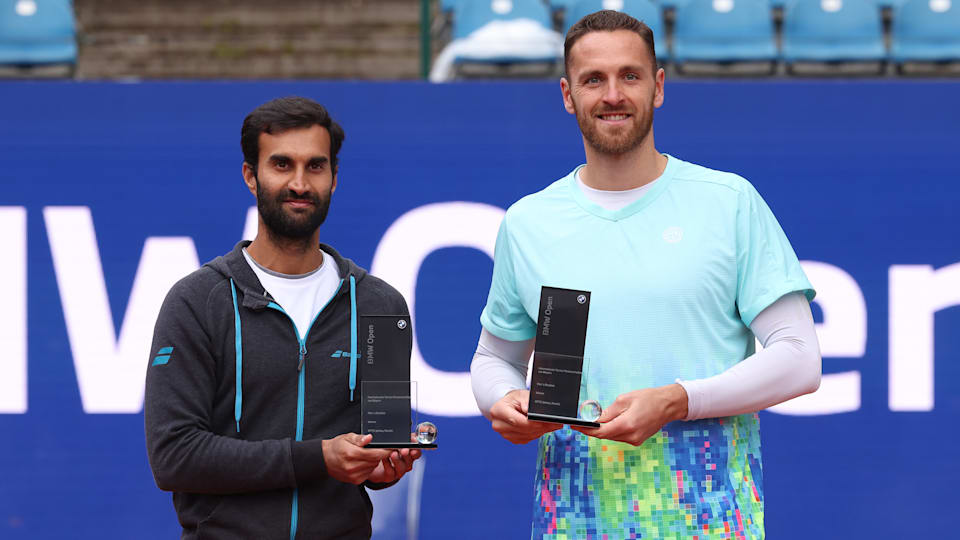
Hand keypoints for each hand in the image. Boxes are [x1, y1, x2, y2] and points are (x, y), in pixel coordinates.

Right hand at [322, 433, 393, 484]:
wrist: (324, 459)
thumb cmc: (337, 446)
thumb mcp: (347, 437)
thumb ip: (359, 438)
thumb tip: (370, 438)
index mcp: (351, 453)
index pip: (375, 453)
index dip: (385, 451)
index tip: (391, 447)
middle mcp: (353, 466)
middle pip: (376, 460)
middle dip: (379, 454)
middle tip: (376, 448)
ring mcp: (354, 475)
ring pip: (373, 467)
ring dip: (374, 461)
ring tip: (365, 455)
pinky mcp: (355, 480)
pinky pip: (368, 473)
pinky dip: (369, 467)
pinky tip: (362, 462)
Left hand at [367, 437, 422, 483]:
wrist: (372, 464)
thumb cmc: (384, 450)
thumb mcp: (393, 442)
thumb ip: (401, 438)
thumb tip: (409, 434)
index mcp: (408, 453)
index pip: (416, 452)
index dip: (416, 448)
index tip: (413, 443)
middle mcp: (405, 462)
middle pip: (411, 459)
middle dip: (408, 454)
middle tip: (404, 450)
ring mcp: (399, 470)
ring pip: (402, 467)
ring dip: (398, 460)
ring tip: (392, 454)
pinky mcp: (390, 476)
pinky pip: (391, 472)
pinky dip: (388, 465)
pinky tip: (383, 459)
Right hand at [489, 389, 559, 443]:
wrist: (509, 405)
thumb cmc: (515, 399)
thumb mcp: (521, 394)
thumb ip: (526, 400)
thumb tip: (529, 410)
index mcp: (498, 411)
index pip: (518, 421)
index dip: (534, 423)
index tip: (547, 421)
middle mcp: (498, 425)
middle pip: (524, 430)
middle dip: (541, 427)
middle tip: (556, 423)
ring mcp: (504, 434)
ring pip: (527, 436)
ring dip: (541, 431)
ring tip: (551, 424)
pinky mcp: (512, 439)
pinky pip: (527, 439)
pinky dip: (536, 434)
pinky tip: (542, 427)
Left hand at [571, 384, 687, 446]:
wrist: (668, 405)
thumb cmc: (648, 398)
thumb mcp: (624, 400)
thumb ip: (608, 412)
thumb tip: (594, 419)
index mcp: (627, 424)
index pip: (600, 432)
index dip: (586, 430)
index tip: (575, 426)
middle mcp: (631, 436)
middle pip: (605, 435)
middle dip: (593, 429)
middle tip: (582, 422)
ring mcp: (635, 440)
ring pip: (612, 436)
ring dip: (603, 429)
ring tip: (595, 420)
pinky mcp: (637, 440)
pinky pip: (619, 437)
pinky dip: (613, 430)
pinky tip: (611, 422)